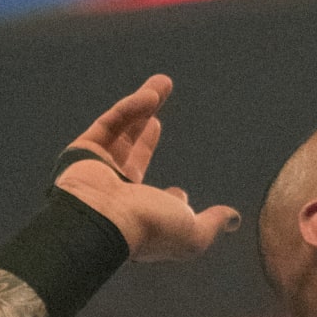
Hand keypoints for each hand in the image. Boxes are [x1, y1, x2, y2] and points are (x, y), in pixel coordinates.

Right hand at [53, 76, 240, 264]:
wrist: (104, 220)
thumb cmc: (148, 229)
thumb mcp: (192, 233)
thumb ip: (212, 223)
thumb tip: (234, 220)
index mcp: (138, 218)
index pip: (151, 204)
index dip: (167, 198)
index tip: (180, 193)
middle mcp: (116, 194)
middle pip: (133, 156)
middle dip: (147, 134)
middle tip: (158, 120)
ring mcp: (98, 172)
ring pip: (121, 132)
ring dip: (143, 105)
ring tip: (164, 82)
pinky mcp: (82, 151)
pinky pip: (109, 123)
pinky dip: (130, 108)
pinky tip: (151, 96)